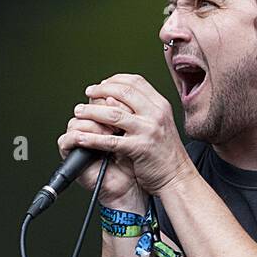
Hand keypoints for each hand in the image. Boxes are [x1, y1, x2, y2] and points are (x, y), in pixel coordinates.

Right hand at [56, 94, 141, 206]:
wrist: (131, 187)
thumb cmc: (135, 162)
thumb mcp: (136, 133)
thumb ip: (127, 113)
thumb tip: (113, 97)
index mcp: (107, 116)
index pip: (102, 95)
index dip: (111, 96)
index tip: (126, 105)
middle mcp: (93, 125)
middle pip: (90, 103)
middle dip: (106, 110)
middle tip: (119, 121)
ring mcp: (82, 138)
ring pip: (79, 119)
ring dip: (96, 124)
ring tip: (110, 134)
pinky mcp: (72, 153)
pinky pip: (67, 139)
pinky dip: (80, 138)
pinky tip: (93, 142)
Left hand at [70, 74, 193, 196]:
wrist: (177, 177)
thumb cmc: (165, 153)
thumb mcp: (159, 124)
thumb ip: (142, 110)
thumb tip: (113, 98)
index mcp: (160, 105)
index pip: (135, 81)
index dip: (115, 80)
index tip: (102, 84)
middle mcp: (156, 114)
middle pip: (123, 92)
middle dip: (100, 91)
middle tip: (88, 94)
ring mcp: (148, 130)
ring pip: (113, 114)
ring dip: (91, 111)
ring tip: (79, 112)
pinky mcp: (140, 148)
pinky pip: (110, 140)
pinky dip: (92, 138)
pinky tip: (81, 138)